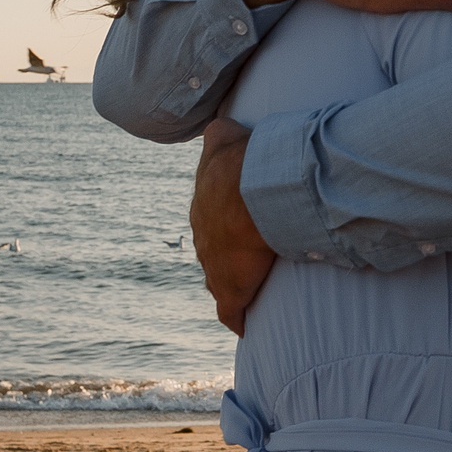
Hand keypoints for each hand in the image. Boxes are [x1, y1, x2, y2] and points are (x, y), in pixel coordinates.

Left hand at [192, 119, 274, 334]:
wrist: (248, 191)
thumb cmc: (239, 163)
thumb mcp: (223, 137)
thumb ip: (218, 132)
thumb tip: (216, 124)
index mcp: (204, 211)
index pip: (210, 225)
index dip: (224, 228)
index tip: (237, 231)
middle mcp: (204, 241)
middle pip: (212, 255)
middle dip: (225, 258)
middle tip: (245, 260)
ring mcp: (214, 268)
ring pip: (217, 282)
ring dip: (230, 285)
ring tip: (248, 290)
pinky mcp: (231, 291)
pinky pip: (230, 312)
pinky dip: (235, 318)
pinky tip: (242, 327)